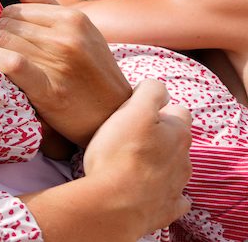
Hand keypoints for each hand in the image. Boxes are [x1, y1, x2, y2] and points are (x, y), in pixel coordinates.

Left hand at [0, 0, 131, 145]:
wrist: (115, 116)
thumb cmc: (92, 73)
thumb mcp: (79, 33)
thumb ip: (43, 4)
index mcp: (73, 18)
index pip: (15, 10)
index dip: (3, 25)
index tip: (6, 41)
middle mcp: (67, 35)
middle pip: (5, 25)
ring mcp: (59, 61)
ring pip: (2, 42)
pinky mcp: (50, 88)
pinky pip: (10, 63)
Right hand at [83, 79, 191, 232]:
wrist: (114, 204)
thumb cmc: (120, 154)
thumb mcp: (132, 110)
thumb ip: (149, 92)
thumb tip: (157, 88)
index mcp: (178, 132)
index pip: (178, 110)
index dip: (158, 108)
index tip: (136, 113)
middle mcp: (184, 158)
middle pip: (176, 139)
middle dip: (159, 136)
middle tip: (129, 136)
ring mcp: (177, 185)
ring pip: (175, 168)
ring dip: (159, 163)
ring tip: (131, 163)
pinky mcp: (168, 208)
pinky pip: (173, 198)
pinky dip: (163, 192)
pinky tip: (147, 189)